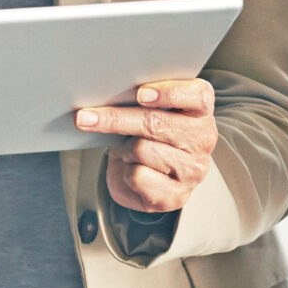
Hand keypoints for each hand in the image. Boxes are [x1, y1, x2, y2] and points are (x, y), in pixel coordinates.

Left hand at [76, 79, 217, 213]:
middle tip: (84, 117)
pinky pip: (138, 176)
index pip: (197, 96)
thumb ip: (142, 98)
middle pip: (156, 123)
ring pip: (142, 149)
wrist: (146, 175)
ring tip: (127, 150)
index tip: (140, 93)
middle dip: (116, 119)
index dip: (169, 93)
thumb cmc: (147, 134)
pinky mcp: (177, 195)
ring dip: (125, 150)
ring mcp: (193, 170)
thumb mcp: (149, 109)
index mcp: (200, 111)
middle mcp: (203, 139)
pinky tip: (131, 170)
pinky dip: (125, 172)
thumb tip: (108, 91)